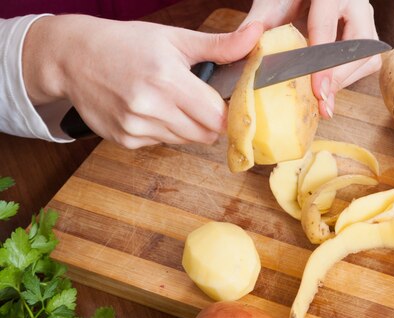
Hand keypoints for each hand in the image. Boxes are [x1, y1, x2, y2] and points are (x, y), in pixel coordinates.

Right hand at [22, 15, 263, 148]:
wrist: (74, 57)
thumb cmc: (127, 44)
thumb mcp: (175, 39)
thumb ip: (220, 45)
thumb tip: (258, 35)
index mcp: (167, 78)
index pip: (218, 116)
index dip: (227, 112)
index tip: (225, 103)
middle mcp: (150, 106)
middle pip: (206, 134)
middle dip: (209, 121)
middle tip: (197, 100)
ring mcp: (136, 126)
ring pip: (185, 141)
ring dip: (187, 126)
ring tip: (169, 101)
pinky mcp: (126, 140)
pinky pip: (162, 144)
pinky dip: (163, 131)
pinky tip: (149, 110)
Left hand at [242, 0, 380, 117]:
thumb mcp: (272, 3)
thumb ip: (258, 25)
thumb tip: (242, 57)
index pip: (326, 28)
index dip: (321, 64)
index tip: (318, 92)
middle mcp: (354, 2)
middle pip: (358, 47)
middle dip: (338, 78)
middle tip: (321, 102)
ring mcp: (365, 17)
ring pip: (368, 57)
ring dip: (344, 80)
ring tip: (322, 97)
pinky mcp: (368, 33)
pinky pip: (366, 61)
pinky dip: (347, 77)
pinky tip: (328, 85)